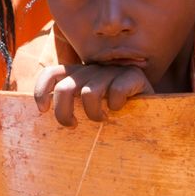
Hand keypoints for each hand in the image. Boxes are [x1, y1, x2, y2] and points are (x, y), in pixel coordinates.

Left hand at [34, 64, 153, 125]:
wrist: (153, 112)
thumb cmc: (118, 114)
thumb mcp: (91, 107)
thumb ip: (72, 106)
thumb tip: (44, 117)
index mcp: (80, 74)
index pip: (52, 73)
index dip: (42, 90)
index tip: (42, 110)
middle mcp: (93, 69)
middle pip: (65, 88)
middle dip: (63, 112)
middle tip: (72, 126)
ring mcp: (114, 71)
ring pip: (90, 93)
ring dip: (93, 113)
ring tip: (102, 120)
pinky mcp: (133, 75)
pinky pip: (116, 91)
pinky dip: (116, 105)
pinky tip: (121, 109)